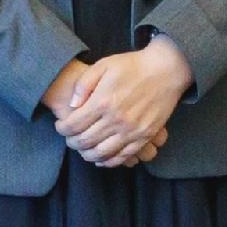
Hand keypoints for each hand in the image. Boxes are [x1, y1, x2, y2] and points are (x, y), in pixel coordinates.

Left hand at [48, 36, 191, 169]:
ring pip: (102, 153)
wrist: (166, 70)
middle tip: (69, 138)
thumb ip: (83, 85)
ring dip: (87, 154)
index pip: (73, 125)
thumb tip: (71, 105)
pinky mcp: (144, 136)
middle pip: (85, 142)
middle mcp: (116, 120)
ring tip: (82, 149)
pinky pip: (123, 156)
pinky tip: (101, 158)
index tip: (60, 126)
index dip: (62, 129)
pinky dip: (109, 161)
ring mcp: (131, 131)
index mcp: (103, 102)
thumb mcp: (103, 65)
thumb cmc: (133, 66)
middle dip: (72, 142)